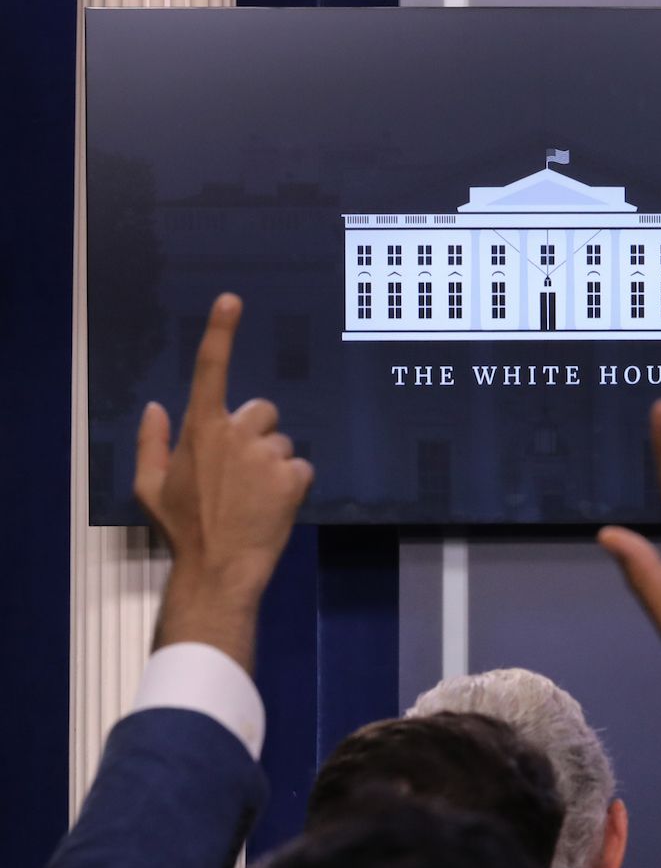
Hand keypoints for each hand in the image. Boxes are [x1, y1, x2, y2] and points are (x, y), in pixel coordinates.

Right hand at [138, 294, 313, 671]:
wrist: (218, 566)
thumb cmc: (182, 526)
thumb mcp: (151, 485)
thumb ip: (152, 442)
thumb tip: (156, 406)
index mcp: (200, 429)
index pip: (211, 370)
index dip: (221, 332)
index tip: (232, 300)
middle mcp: (236, 433)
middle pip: (262, 412)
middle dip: (255, 434)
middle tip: (239, 472)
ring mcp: (268, 454)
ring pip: (282, 444)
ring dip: (273, 463)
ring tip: (253, 497)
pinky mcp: (295, 476)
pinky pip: (301, 468)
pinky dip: (292, 485)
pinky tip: (273, 506)